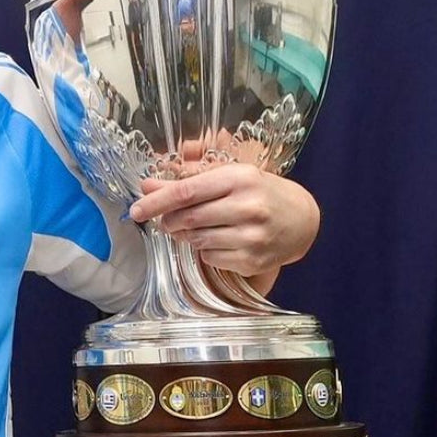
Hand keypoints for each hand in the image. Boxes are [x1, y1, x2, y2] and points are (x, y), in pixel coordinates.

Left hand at [127, 164, 319, 288]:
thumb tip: (147, 186)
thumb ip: (187, 179)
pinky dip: (204, 250)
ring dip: (185, 236)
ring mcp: (252, 237)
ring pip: (196, 240)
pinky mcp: (253, 260)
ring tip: (195, 227)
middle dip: (169, 220)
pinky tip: (217, 240)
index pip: (186, 192)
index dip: (156, 202)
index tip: (135, 210)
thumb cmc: (258, 191)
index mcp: (239, 178)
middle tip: (167, 220)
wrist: (300, 219)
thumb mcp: (228, 175)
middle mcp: (248, 207)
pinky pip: (210, 258)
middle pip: (188, 218)